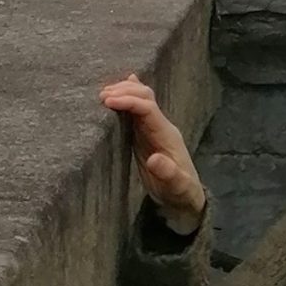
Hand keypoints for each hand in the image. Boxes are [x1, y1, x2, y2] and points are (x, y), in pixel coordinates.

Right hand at [100, 75, 206, 233]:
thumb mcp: (177, 187)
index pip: (148, 109)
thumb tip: (155, 159)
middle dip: (124, 92)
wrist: (185, 197)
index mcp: (167, 135)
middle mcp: (160, 127)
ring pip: (141, 100)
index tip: (108, 101)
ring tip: (102, 94)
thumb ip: (168, 174)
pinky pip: (136, 111)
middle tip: (101, 96)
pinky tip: (120, 87)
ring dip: (124, 92)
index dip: (129, 101)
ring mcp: (152, 129)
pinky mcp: (144, 135)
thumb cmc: (180, 192)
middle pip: (145, 98)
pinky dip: (127, 97)